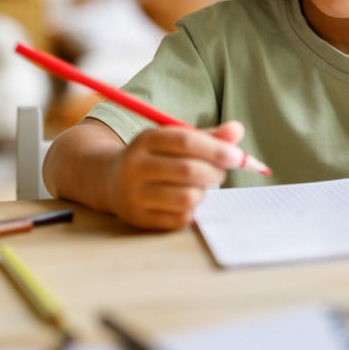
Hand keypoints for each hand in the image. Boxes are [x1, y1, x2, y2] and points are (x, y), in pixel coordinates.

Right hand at [106, 121, 245, 229]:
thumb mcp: (175, 139)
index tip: (237, 156)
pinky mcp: (139, 218)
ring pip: (187, 197)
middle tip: (220, 173)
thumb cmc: (156, 157)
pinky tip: (186, 200)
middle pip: (188, 170)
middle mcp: (136, 166)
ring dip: (203, 192)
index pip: (185, 141)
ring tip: (200, 186)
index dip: (215, 148)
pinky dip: (192, 210)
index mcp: (146, 140)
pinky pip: (180, 218)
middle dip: (214, 172)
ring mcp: (134, 194)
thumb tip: (238, 130)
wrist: (110, 180)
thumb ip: (209, 136)